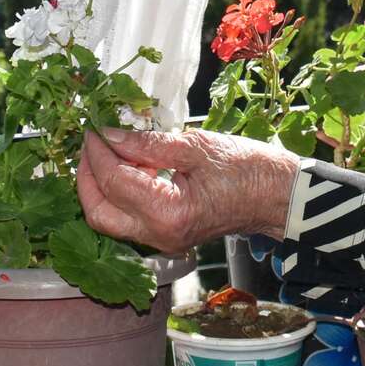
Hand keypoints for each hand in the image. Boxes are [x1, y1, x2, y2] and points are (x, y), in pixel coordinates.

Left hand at [76, 129, 299, 254]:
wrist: (278, 196)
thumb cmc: (249, 169)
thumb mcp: (196, 147)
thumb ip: (147, 143)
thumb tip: (109, 133)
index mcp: (168, 214)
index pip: (114, 182)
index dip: (97, 151)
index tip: (93, 125)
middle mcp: (159, 235)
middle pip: (99, 212)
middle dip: (86, 176)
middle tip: (90, 142)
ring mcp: (162, 239)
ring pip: (110, 217)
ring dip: (102, 182)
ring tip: (113, 147)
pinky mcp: (166, 234)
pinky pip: (129, 216)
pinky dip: (122, 189)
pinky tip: (134, 163)